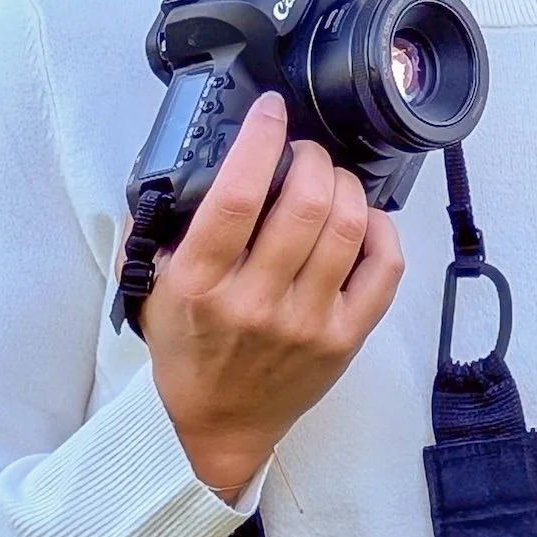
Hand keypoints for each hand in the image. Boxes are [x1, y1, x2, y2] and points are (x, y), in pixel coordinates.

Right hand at [138, 91, 403, 498]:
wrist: (217, 423)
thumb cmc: (189, 348)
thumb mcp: (151, 288)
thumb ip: (157, 228)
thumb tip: (179, 166)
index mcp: (200, 284)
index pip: (235, 194)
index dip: (260, 139)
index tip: (270, 112)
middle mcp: (257, 302)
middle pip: (307, 202)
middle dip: (311, 156)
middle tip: (302, 151)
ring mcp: (308, 321)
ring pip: (348, 226)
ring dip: (344, 184)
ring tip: (329, 179)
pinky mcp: (345, 337)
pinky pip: (384, 265)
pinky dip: (379, 227)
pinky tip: (361, 218)